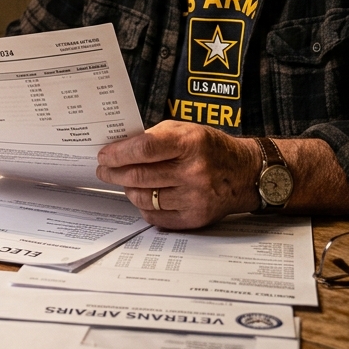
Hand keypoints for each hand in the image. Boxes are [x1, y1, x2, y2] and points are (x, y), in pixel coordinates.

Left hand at [96, 121, 260, 228]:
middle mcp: (194, 172)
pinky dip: (143, 206)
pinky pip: (155, 216)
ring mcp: (195, 198)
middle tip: (104, 171)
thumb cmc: (210, 148)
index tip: (104, 156)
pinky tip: (143, 196)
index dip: (118, 153)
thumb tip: (119, 149)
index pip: (144, 148)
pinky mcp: (194, 218)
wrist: (244, 173)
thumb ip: (154, 137)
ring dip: (128, 189)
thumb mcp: (186, 130)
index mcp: (190, 143)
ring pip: (143, 198)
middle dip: (114, 173)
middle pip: (139, 176)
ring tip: (126, 182)